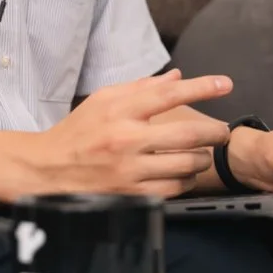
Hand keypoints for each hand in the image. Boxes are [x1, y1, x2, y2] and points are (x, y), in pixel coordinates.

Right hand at [32, 70, 232, 198]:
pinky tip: (184, 173)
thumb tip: (177, 77)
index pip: (169, 95)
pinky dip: (186, 180)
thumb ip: (142, 88)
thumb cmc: (78, 132)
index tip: (226, 84)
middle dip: (214, 133)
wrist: (47, 170)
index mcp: (119, 110)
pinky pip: (174, 189)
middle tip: (223, 132)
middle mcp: (126, 139)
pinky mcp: (131, 195)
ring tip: (201, 153)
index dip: (202, 87)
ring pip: (186, 165)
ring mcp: (129, 171)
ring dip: (202, 158)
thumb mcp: (103, 100)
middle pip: (188, 134)